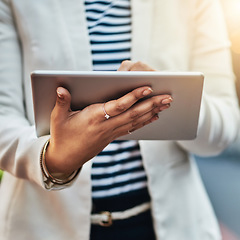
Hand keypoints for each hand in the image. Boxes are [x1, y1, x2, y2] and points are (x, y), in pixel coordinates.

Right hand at [45, 61, 171, 174]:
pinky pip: (133, 128)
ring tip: (167, 103)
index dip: (133, 97)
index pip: (119, 106)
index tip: (147, 88)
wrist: (66, 158)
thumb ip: (61, 102)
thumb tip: (61, 88)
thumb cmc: (62, 135)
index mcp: (94, 117)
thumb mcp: (57, 118)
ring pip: (136, 120)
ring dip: (153, 111)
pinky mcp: (114, 136)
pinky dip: (145, 121)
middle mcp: (107, 125)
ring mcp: (112, 132)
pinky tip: (156, 115)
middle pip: (134, 113)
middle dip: (152, 104)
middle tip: (168, 97)